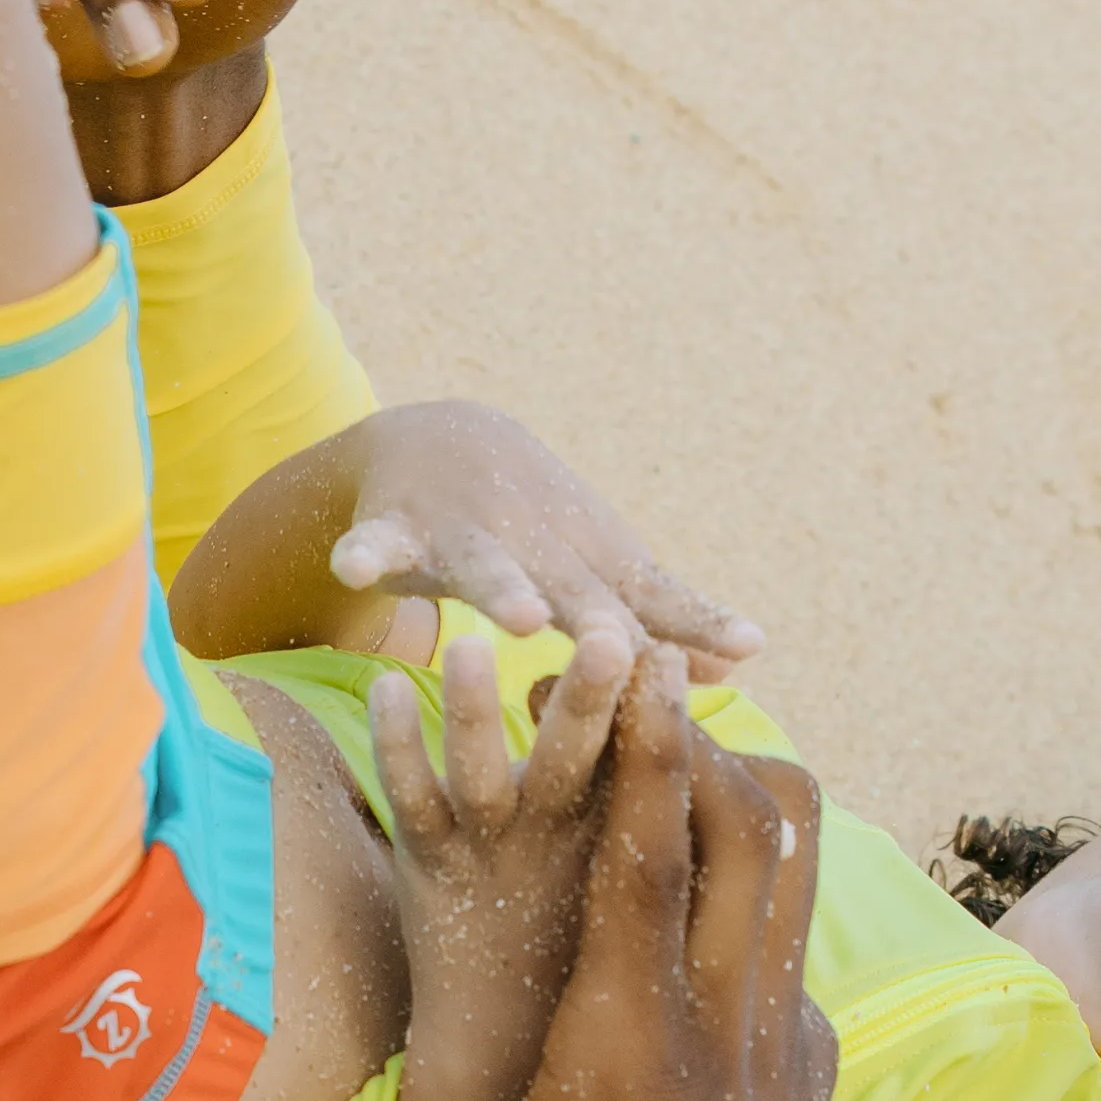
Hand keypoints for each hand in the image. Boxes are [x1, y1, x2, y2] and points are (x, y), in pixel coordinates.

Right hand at [334, 402, 763, 679]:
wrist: (441, 436)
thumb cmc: (536, 527)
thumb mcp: (597, 568)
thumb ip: (658, 618)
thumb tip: (740, 664)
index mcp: (590, 562)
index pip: (650, 602)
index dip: (693, 625)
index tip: (744, 649)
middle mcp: (536, 544)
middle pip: (575, 590)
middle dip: (601, 621)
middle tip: (627, 648)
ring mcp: (467, 533)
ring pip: (485, 567)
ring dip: (503, 590)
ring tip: (522, 617)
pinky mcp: (398, 526)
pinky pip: (379, 544)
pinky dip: (367, 552)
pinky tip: (356, 566)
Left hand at [393, 652, 832, 1100]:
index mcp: (792, 1074)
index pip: (787, 918)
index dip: (750, 832)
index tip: (701, 770)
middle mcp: (775, 1035)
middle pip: (785, 853)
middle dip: (730, 758)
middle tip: (665, 674)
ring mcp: (717, 1033)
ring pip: (733, 838)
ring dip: (684, 738)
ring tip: (632, 647)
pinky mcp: (636, 1041)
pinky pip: (648, 870)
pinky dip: (641, 772)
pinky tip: (618, 692)